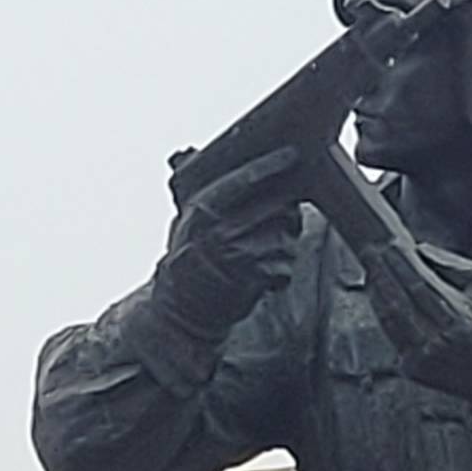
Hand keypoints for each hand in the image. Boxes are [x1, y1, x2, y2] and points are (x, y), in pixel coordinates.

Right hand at [155, 149, 305, 329]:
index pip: (244, 179)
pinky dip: (281, 272)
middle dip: (287, 213)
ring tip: (266, 256)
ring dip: (285, 246)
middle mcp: (220, 230)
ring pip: (286, 236)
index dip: (270, 166)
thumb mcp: (186, 224)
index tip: (290, 156)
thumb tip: (201, 158)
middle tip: (284, 220)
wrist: (181, 313)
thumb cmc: (187, 265)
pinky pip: (285, 265)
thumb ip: (205, 196)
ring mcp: (237, 254)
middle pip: (277, 206)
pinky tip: (264, 277)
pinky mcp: (253, 279)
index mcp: (203, 211)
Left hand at [352, 232, 471, 395]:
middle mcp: (438, 342)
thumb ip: (454, 266)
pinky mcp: (416, 371)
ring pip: (390, 321)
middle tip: (370, 252)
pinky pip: (392, 336)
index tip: (388, 245)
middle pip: (397, 302)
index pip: (418, 285)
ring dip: (377, 294)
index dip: (399, 265)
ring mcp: (424, 360)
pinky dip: (384, 315)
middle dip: (381, 274)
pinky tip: (380, 296)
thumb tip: (421, 249)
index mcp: (459, 320)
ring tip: (371, 270)